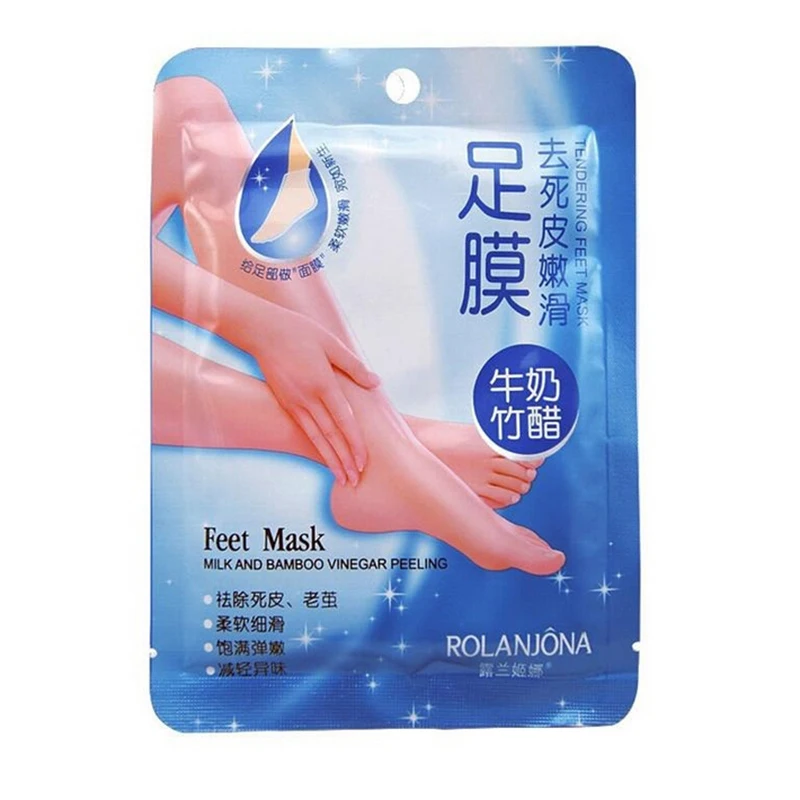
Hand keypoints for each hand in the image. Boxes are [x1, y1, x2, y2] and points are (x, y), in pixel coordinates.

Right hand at [240, 306, 379, 485]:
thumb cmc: (299, 332)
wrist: (261, 331)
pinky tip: (324, 456)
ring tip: (342, 478)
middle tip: (355, 481)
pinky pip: (304, 430)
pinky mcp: (286, 403)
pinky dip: (316, 446)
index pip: (343, 421)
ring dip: (330, 459)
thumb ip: (353, 366)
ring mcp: (294, 403)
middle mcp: (307, 398)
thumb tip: (376, 383)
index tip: (363, 462)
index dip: (354, 443)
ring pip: (316, 437)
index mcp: (322, 383)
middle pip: (330, 436)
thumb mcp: (331, 343)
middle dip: (344, 460)